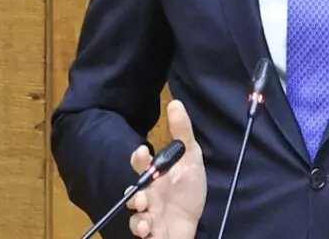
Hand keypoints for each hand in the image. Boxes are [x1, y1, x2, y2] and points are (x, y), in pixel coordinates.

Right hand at [125, 99, 206, 238]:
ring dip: (136, 214)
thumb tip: (175, 103)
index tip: (143, 151)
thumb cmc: (191, 189)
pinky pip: (138, 230)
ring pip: (132, 212)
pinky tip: (148, 229)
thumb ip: (182, 131)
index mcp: (156, 175)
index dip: (139, 156)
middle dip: (133, 194)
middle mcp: (148, 193)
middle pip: (132, 191)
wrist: (196, 221)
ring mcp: (148, 212)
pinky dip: (140, 229)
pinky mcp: (150, 230)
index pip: (141, 162)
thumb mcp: (191, 157)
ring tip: (146, 215)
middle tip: (143, 196)